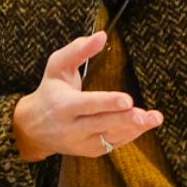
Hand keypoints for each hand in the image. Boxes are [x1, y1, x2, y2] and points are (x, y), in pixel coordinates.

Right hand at [12, 32, 163, 162]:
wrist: (31, 129)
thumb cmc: (50, 91)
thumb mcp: (57, 66)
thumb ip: (78, 50)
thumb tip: (101, 35)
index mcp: (62, 105)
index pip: (87, 104)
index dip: (107, 103)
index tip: (127, 100)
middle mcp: (70, 127)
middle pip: (100, 124)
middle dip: (124, 119)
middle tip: (145, 115)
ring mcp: (79, 142)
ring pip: (108, 137)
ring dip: (133, 128)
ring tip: (154, 119)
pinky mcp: (89, 151)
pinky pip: (111, 144)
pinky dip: (129, 135)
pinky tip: (145, 124)